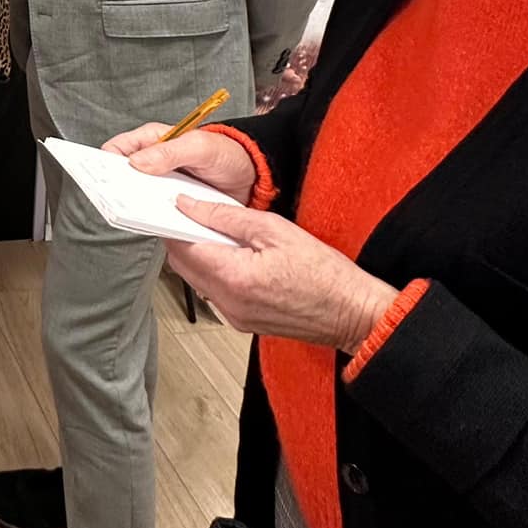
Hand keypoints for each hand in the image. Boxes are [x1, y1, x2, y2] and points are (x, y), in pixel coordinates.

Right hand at [103, 124, 257, 204]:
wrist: (253, 178)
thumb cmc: (228, 153)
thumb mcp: (200, 147)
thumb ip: (169, 152)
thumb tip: (136, 163)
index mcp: (154, 141)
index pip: (118, 149)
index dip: (104, 161)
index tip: (99, 175)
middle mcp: (153, 163)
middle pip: (122, 176)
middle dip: (115, 186)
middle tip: (113, 197)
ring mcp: (161, 185)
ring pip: (136, 196)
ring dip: (134, 204)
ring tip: (133, 212)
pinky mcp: (172, 204)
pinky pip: (155, 212)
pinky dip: (152, 217)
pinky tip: (155, 222)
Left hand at [165, 196, 395, 352]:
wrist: (353, 313)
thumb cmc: (325, 274)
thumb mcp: (274, 229)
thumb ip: (225, 216)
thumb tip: (190, 206)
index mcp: (233, 278)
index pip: (181, 247)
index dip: (173, 222)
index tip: (175, 205)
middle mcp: (227, 303)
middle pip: (182, 266)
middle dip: (182, 238)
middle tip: (197, 214)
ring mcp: (234, 316)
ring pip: (196, 280)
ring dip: (199, 255)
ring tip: (221, 233)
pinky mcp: (242, 322)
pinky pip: (214, 293)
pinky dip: (215, 272)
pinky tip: (235, 256)